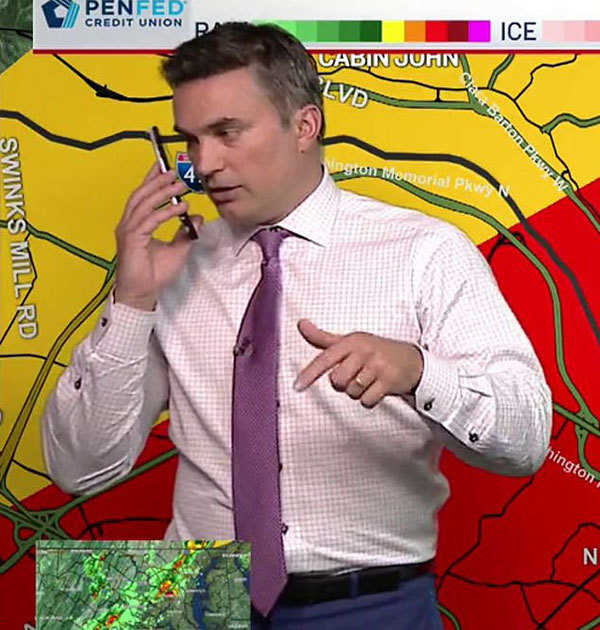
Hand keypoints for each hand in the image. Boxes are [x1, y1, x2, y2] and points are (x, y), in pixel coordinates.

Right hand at [114, 163, 203, 310]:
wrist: (141, 294)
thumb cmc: (154, 274)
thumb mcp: (177, 250)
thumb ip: (185, 233)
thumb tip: (197, 217)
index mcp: (136, 224)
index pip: (144, 196)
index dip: (153, 179)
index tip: (165, 166)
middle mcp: (129, 224)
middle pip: (142, 194)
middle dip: (158, 180)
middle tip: (175, 170)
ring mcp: (129, 231)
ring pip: (145, 203)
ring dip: (163, 192)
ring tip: (179, 183)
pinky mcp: (132, 240)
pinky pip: (150, 221)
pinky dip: (166, 212)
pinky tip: (180, 208)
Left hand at [294, 319, 423, 407]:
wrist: (412, 360)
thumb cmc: (375, 351)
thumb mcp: (350, 341)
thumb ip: (323, 338)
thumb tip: (301, 324)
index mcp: (351, 341)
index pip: (325, 359)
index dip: (309, 374)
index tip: (297, 387)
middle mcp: (363, 351)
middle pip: (337, 381)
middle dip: (343, 384)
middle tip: (356, 375)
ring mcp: (377, 366)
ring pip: (352, 392)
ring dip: (357, 392)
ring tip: (368, 380)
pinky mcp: (389, 380)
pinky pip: (367, 400)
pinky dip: (370, 399)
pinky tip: (377, 388)